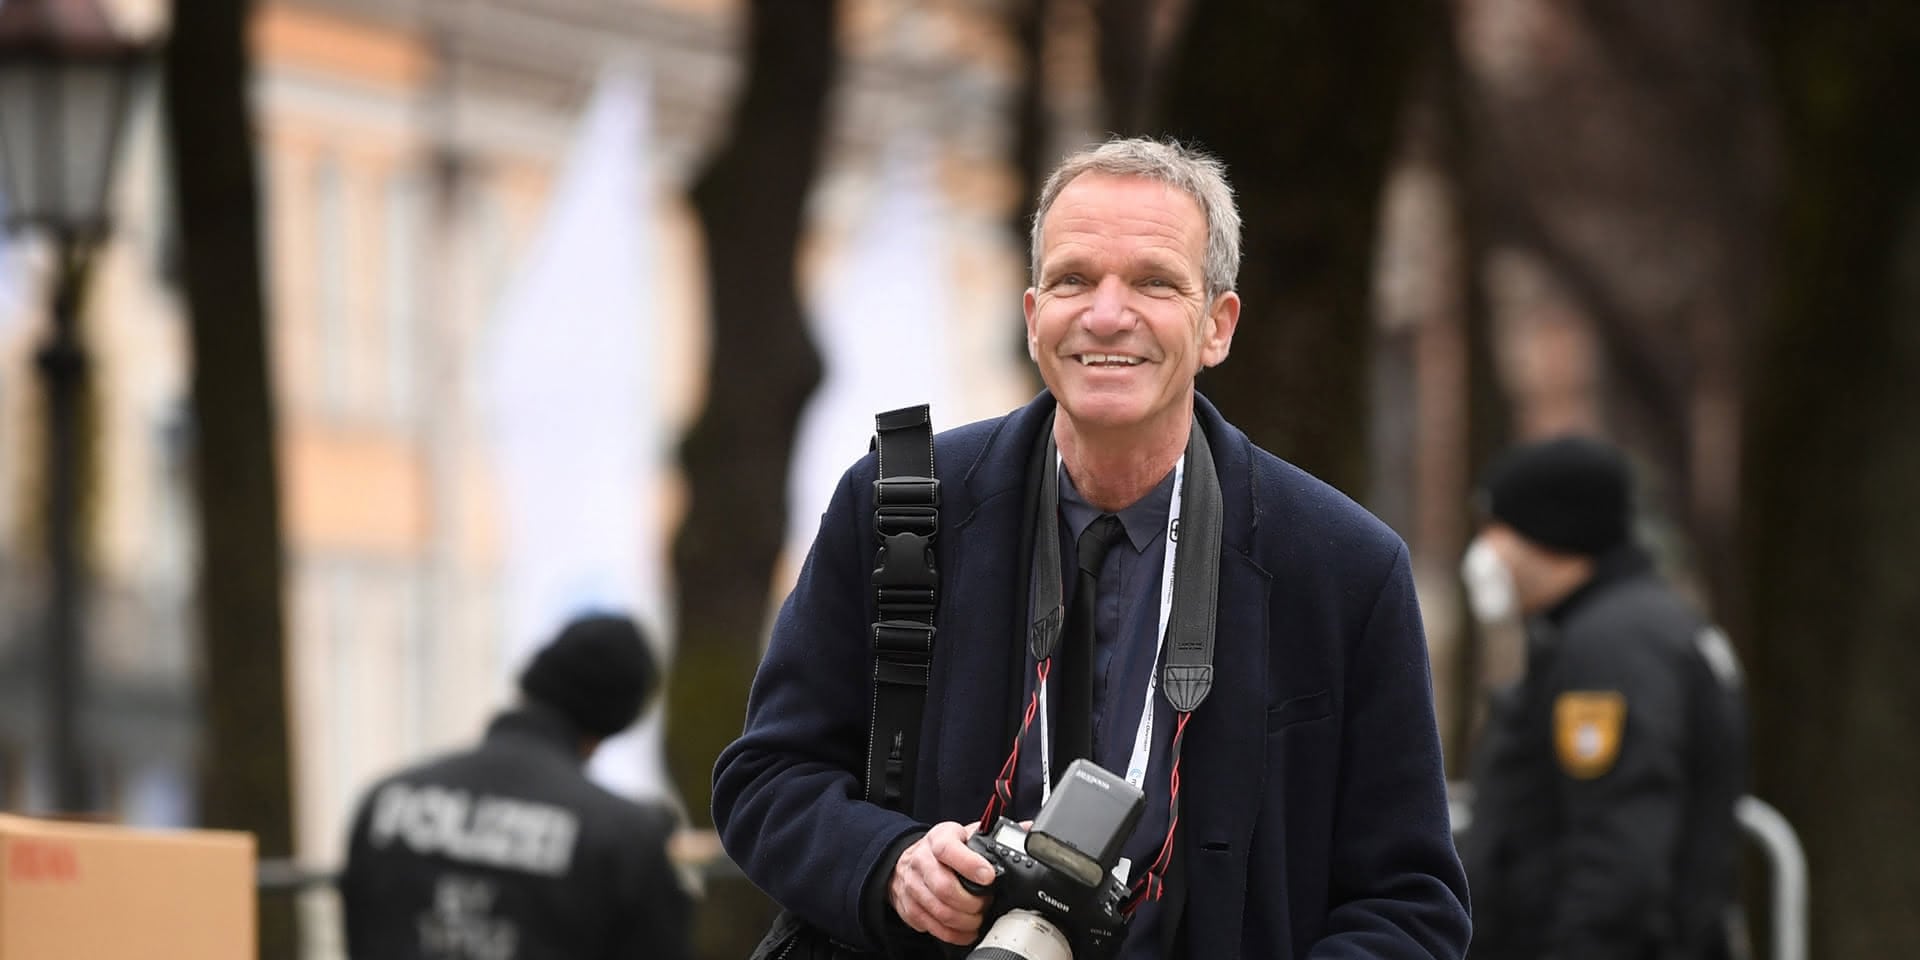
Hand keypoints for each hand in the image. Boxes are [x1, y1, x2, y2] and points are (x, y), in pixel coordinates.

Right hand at [888, 820, 994, 944]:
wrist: (909, 861)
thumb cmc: (943, 849)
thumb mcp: (965, 834)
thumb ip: (993, 833)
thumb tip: (1028, 829)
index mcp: (939, 839)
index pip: (948, 849)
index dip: (969, 864)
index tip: (989, 876)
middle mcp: (922, 861)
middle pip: (944, 888)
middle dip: (972, 902)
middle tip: (986, 903)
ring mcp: (913, 886)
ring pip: (940, 911)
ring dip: (965, 920)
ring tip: (978, 918)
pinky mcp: (909, 907)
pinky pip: (933, 927)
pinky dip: (954, 933)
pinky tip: (966, 930)